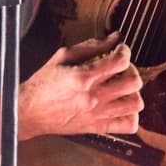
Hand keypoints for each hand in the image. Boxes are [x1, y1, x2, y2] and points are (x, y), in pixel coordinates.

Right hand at [18, 32, 142, 139]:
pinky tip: (121, 105)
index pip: (120, 61)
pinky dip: (131, 114)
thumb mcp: (63, 56)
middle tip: (121, 67)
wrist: (29, 112)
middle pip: (133, 82)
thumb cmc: (43, 83)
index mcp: (83, 77)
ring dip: (133, 92)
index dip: (125, 51)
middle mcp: (92, 97)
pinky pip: (128, 125)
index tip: (120, 50)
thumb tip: (115, 37)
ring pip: (136, 104)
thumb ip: (92, 46)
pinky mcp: (97, 128)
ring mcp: (97, 115)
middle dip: (131, 69)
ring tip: (122, 86)